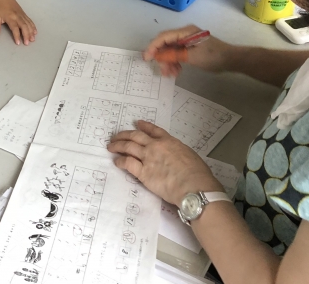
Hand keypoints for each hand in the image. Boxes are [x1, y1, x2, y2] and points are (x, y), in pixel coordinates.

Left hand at [0, 0, 36, 44]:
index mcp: (10, 17)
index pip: (14, 27)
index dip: (17, 35)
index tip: (18, 43)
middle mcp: (17, 16)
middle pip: (24, 26)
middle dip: (26, 35)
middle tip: (27, 43)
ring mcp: (22, 15)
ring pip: (28, 24)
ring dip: (31, 32)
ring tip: (32, 39)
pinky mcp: (24, 14)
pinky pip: (30, 20)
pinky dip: (33, 26)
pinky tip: (35, 32)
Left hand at [107, 121, 223, 205]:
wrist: (193, 186)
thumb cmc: (197, 173)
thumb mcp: (190, 155)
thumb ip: (178, 153)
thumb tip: (175, 157)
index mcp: (170, 141)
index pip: (154, 130)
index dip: (144, 126)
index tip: (138, 123)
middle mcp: (156, 146)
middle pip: (136, 136)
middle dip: (124, 135)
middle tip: (117, 136)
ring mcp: (148, 158)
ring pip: (128, 147)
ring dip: (118, 146)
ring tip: (111, 147)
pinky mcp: (143, 173)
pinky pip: (127, 163)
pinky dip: (120, 161)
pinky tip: (116, 162)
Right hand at [143, 25, 234, 77]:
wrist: (231, 60)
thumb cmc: (212, 56)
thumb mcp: (192, 57)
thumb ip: (173, 55)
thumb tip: (158, 56)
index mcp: (185, 32)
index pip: (163, 37)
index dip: (153, 47)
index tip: (147, 58)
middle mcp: (184, 34)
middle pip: (166, 43)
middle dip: (162, 57)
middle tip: (163, 70)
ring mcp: (187, 40)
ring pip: (171, 50)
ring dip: (168, 61)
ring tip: (171, 74)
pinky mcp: (190, 47)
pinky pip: (177, 53)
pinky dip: (175, 62)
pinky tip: (176, 71)